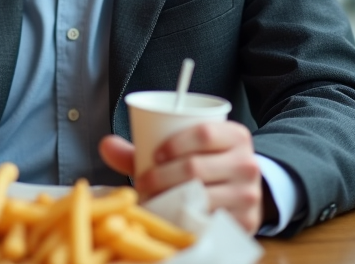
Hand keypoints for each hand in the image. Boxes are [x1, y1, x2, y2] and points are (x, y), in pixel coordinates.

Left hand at [99, 121, 263, 234]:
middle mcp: (247, 163)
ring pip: (201, 196)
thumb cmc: (206, 163)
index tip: (154, 155)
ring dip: (169, 200)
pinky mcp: (245, 221)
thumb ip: (146, 144)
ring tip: (151, 199)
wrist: (241, 190)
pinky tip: (172, 217)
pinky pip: (210, 221)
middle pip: (196, 167)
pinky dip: (186, 220)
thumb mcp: (185, 148)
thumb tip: (106, 144)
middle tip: (142, 184)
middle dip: (161, 177)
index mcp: (235, 135)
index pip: (204, 132)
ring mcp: (248, 195)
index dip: (174, 143)